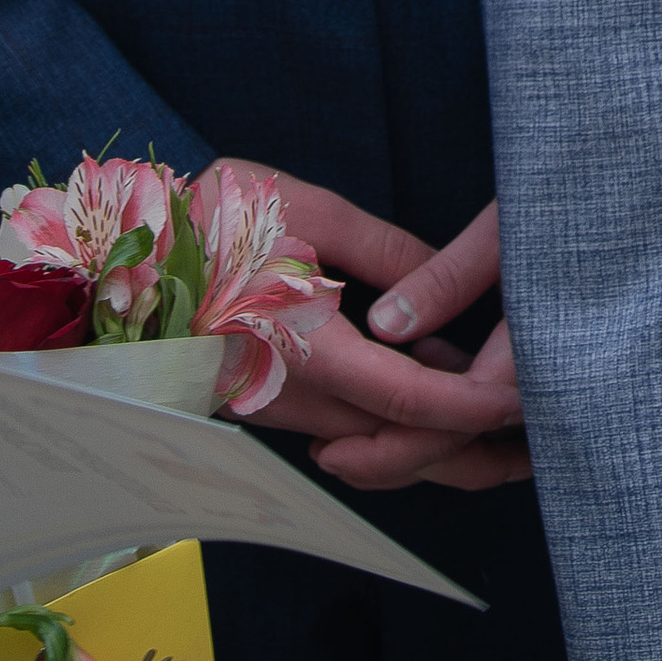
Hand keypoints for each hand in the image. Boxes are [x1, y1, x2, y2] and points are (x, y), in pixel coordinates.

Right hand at [216, 170, 530, 493]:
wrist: (122, 264)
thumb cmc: (212, 222)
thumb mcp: (307, 210)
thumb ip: (383, 251)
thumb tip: (439, 285)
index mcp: (303, 346)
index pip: (404, 397)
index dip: (470, 405)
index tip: (522, 400)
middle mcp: (296, 396)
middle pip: (401, 446)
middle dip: (474, 449)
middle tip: (538, 434)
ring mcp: (284, 412)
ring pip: (380, 451)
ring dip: (445, 443)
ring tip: (509, 422)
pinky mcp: (278, 409)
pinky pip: (354, 435)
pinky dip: (406, 429)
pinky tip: (443, 392)